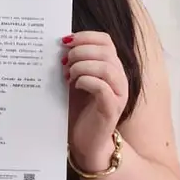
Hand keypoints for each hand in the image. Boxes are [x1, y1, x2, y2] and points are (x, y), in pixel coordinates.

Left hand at [62, 31, 127, 170]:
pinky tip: (75, 86)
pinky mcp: (112, 109)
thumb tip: (60, 45)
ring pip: (106, 67)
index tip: (65, 41)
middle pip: (106, 50)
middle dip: (81, 51)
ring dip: (82, 66)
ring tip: (69, 75)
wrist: (86, 143)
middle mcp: (119, 78)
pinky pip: (102, 87)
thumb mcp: (74, 81)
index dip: (85, 36)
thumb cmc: (80, 111)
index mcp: (111, 67)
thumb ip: (72, 63)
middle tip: (65, 62)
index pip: (106, 40)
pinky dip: (86, 81)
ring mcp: (118, 94)